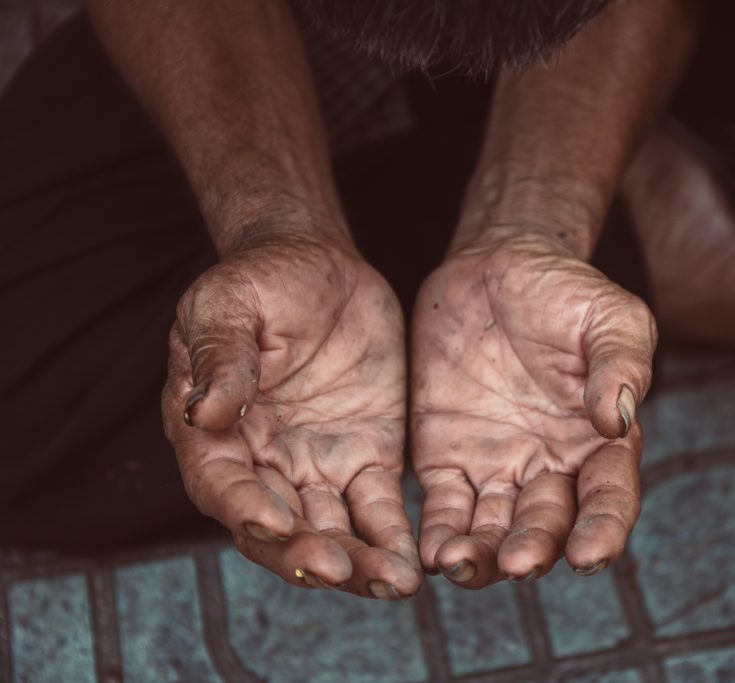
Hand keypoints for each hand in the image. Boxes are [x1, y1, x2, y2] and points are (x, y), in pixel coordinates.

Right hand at [162, 234, 420, 598]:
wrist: (320, 265)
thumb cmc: (261, 281)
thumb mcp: (230, 305)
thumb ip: (221, 358)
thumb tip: (205, 415)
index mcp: (213, 433)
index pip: (223, 486)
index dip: (245, 512)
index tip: (276, 527)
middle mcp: (263, 464)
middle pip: (278, 528)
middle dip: (308, 554)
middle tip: (342, 570)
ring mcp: (316, 467)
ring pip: (331, 531)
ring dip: (356, 563)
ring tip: (392, 582)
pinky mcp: (367, 459)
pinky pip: (377, 509)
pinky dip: (391, 538)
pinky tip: (413, 564)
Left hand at [411, 233, 656, 587]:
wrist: (496, 266)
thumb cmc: (566, 291)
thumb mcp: (610, 316)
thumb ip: (621, 365)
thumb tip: (616, 420)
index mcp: (600, 441)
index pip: (609, 498)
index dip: (603, 530)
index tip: (589, 555)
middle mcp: (550, 466)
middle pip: (547, 525)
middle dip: (533, 549)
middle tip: (516, 563)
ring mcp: (497, 466)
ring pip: (493, 529)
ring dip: (480, 555)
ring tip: (460, 564)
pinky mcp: (446, 457)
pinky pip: (444, 506)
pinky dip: (438, 533)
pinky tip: (430, 551)